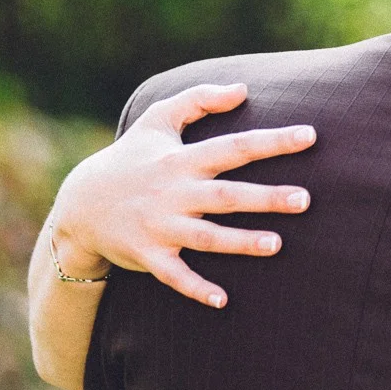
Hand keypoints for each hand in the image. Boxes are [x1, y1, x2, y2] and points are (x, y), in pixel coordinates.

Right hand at [47, 83, 315, 308]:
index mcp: (182, 160)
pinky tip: (222, 301)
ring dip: (240, 242)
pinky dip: (196, 288)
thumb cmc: (130, 158)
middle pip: (226, 195)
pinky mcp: (149, 256)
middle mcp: (174, 193)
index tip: (310, 136)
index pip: (234, 147)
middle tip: (305, 199)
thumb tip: (242, 88)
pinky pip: (175, 275)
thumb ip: (198, 99)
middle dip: (265, 197)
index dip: (272, 141)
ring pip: (206, 236)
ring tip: (276, 245)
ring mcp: (160, 226)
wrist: (80, 204)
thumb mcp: (157, 120)